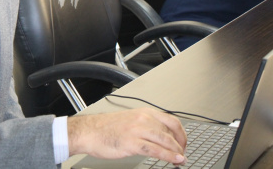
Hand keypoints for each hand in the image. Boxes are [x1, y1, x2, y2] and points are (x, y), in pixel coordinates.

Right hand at [67, 108, 186, 164]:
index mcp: (144, 112)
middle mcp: (143, 119)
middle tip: (183, 154)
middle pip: (172, 131)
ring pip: (166, 140)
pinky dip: (168, 156)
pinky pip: (155, 150)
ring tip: (181, 160)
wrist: (88, 131)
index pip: (172, 121)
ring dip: (177, 152)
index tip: (184, 143)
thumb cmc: (106, 128)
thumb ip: (146, 126)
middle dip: (181, 145)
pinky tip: (174, 160)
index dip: (182, 134)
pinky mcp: (132, 143)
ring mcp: (138, 130)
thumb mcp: (130, 121)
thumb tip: (162, 137)